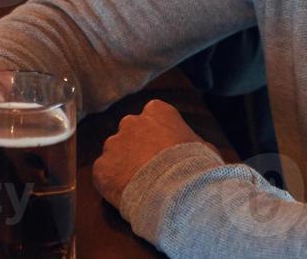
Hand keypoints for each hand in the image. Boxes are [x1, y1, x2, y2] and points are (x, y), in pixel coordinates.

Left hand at [93, 100, 215, 209]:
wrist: (176, 192)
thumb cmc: (195, 168)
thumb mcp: (205, 148)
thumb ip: (192, 142)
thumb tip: (196, 149)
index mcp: (158, 111)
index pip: (154, 115)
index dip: (158, 134)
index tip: (164, 150)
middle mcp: (131, 122)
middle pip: (130, 132)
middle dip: (137, 147)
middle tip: (150, 169)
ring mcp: (113, 144)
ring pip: (115, 153)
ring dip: (123, 165)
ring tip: (139, 186)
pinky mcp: (101, 168)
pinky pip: (104, 174)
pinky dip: (112, 183)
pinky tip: (126, 195)